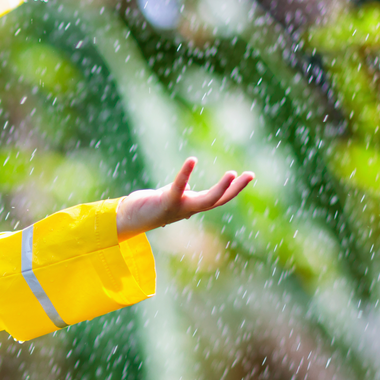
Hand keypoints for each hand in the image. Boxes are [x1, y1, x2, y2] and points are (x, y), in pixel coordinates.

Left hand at [115, 157, 253, 238]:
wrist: (128, 219)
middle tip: (250, 174)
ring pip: (207, 201)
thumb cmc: (149, 207)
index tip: (248, 175)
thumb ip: (181, 192)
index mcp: (192, 205)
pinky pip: (179, 186)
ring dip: (221, 189)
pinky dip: (186, 173)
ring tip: (233, 173)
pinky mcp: (166, 201)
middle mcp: (189, 208)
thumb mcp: (170, 197)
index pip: (218, 198)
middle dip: (235, 189)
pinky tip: (192, 160)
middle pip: (218, 201)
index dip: (233, 189)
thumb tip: (188, 186)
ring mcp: (179, 207)